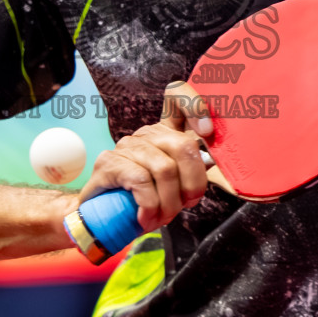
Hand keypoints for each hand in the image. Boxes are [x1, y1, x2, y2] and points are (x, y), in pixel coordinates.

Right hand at [75, 81, 211, 231]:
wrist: (100, 217)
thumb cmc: (142, 201)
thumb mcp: (174, 188)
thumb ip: (192, 175)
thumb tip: (217, 173)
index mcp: (166, 134)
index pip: (177, 99)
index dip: (195, 106)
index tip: (206, 132)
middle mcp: (147, 134)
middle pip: (184, 145)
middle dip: (193, 184)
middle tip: (185, 205)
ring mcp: (127, 146)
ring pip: (165, 169)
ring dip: (169, 203)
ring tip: (163, 218)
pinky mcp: (109, 162)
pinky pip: (141, 181)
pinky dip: (150, 205)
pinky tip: (146, 218)